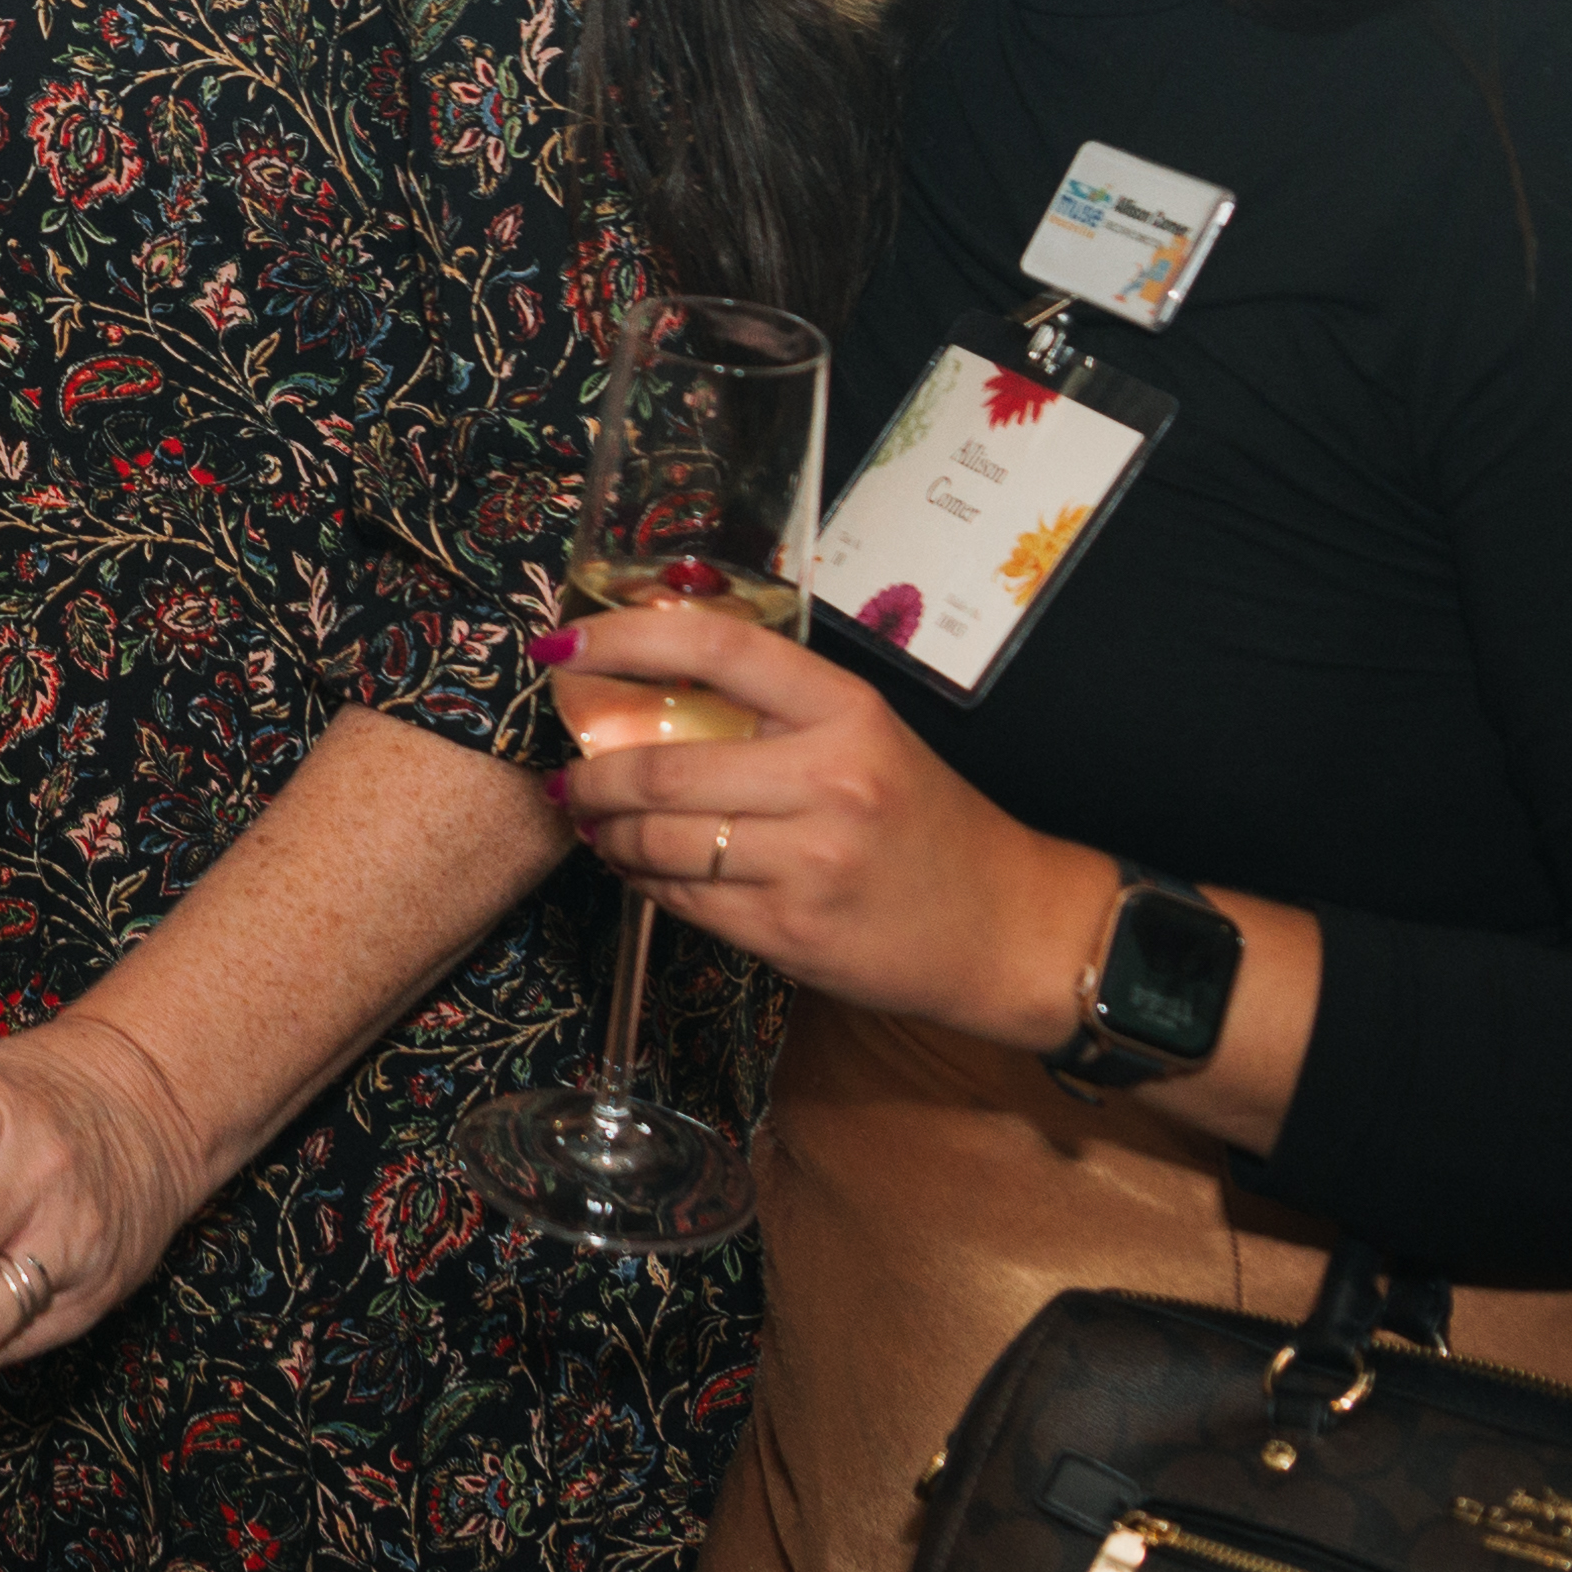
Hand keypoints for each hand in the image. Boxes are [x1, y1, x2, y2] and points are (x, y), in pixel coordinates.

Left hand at [536, 601, 1099, 1052]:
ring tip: (600, 829)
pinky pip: (684, 900)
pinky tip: (645, 871)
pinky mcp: (792, 932)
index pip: (715, 647)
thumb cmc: (928, 825)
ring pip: (659, 841)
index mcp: (846, 711)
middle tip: (570, 778)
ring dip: (609, 837)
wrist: (1008, 927)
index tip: (563, 645)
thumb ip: (775, 709)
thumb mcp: (868, 738)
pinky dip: (646, 883)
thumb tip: (648, 683)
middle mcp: (829, 779)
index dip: (623, 639)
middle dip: (591, 777)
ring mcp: (810, 861)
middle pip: (661, 766)